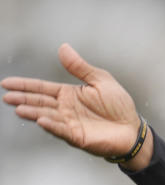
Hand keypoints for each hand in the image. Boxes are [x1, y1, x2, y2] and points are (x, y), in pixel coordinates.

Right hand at [1, 43, 151, 168]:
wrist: (132, 128)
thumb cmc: (119, 106)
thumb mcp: (100, 80)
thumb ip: (80, 67)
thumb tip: (63, 47)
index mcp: (69, 94)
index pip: (42, 88)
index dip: (25, 85)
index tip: (7, 83)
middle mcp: (66, 109)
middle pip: (40, 102)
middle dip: (23, 99)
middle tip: (7, 96)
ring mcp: (70, 123)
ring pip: (47, 116)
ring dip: (33, 112)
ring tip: (18, 108)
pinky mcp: (78, 136)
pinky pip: (62, 130)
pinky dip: (52, 126)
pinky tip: (41, 120)